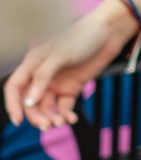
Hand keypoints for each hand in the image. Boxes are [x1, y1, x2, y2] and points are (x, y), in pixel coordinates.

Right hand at [4, 0, 132, 130]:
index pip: (15, 88)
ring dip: (51, 118)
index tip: (18, 122)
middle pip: (31, 103)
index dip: (13, 105)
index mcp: (32, 64)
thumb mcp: (60, 55)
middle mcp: (42, 75)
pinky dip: (66, 115)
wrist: (109, 33)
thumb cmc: (82, 37)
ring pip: (47, 107)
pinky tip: (72, 119)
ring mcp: (57, 82)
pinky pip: (64, 106)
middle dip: (36, 117)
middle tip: (48, 126)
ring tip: (62, 122)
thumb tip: (29, 102)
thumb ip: (43, 77)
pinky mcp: (72, 87)